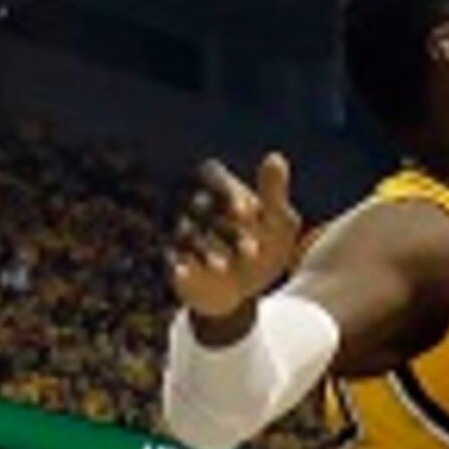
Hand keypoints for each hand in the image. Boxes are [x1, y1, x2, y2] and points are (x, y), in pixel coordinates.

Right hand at [167, 154, 305, 325]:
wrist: (244, 290)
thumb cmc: (266, 248)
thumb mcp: (278, 223)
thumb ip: (274, 192)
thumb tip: (275, 157)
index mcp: (221, 187)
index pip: (217, 180)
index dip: (230, 194)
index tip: (247, 213)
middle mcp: (196, 205)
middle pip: (201, 208)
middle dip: (226, 229)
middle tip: (251, 251)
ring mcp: (182, 231)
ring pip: (186, 234)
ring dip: (204, 249)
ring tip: (223, 267)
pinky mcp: (173, 257)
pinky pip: (169, 257)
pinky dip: (175, 265)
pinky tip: (184, 274)